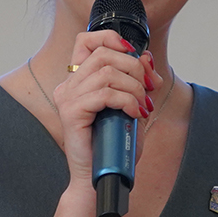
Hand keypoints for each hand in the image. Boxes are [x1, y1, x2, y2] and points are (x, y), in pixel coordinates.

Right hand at [50, 33, 155, 184]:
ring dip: (134, 87)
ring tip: (142, 106)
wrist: (101, 178)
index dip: (112, 38)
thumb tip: (147, 58)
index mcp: (78, 80)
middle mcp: (69, 86)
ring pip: (106, 72)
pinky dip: (127, 100)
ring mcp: (67, 98)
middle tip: (149, 89)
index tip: (134, 54)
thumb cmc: (115, 146)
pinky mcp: (72, 113)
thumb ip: (138, 81)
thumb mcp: (133, 106)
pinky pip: (104, 94)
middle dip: (135, 68)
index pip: (86, 41)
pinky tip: (135, 113)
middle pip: (104, 55)